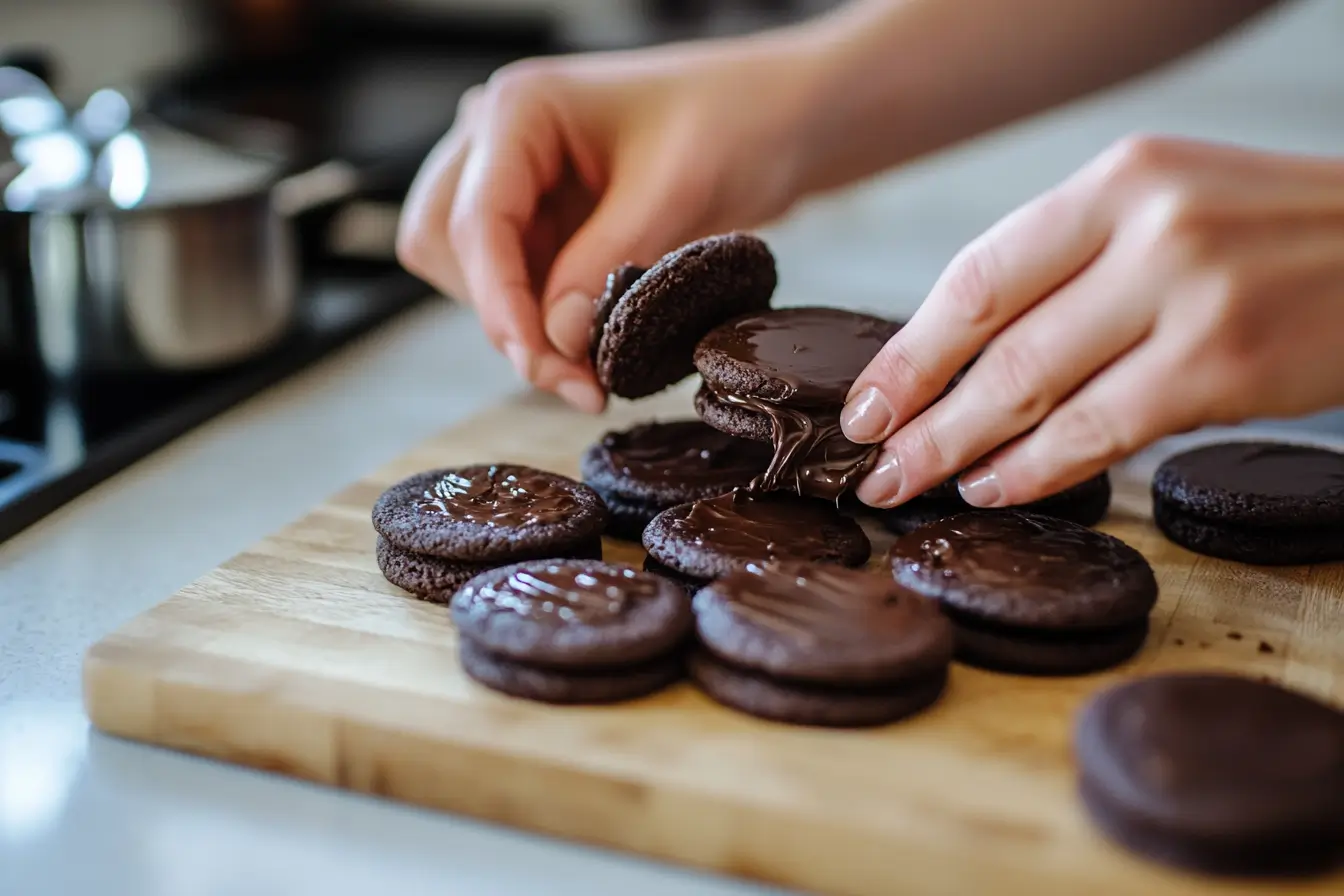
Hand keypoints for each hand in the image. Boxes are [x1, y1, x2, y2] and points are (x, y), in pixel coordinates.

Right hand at [396, 36, 822, 411]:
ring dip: (519, 327)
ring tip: (592, 370)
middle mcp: (497, 140)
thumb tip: (554, 340)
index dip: (501, 303)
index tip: (543, 364)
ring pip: (468, 271)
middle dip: (501, 316)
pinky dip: (541, 323)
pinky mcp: (536, 218)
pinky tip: (592, 349)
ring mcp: (512, 179)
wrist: (775, 120)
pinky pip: (511, 281)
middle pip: (444, 243)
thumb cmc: (736, 124)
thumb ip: (608, 263)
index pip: (476, 219)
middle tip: (573, 377)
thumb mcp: (678, 192)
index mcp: (519, 110)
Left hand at [840, 135, 1343, 508]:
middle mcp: (1147, 227)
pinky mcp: (1224, 364)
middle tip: (872, 464)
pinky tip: (997, 486)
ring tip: (912, 485)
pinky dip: (1038, 467)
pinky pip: (1102, 430)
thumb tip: (963, 358)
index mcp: (1117, 181)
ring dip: (962, 450)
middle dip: (919, 414)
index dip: (910, 351)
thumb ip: (1071, 268)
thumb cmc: (1269, 239)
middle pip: (995, 340)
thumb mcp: (1166, 212)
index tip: (867, 403)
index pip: (978, 275)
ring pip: (1037, 389)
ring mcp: (1189, 295)